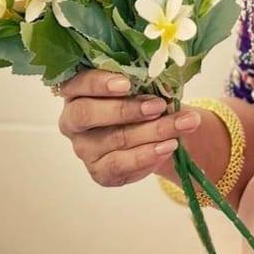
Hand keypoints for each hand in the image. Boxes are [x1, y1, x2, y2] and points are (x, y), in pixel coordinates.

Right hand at [56, 67, 202, 186]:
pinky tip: (168, 146)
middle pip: (86, 114)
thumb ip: (144, 82)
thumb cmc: (142, 100)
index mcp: (77, 91)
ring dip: (152, 131)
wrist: (156, 134)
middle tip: (158, 106)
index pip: (77, 83)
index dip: (99, 83)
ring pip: (114, 139)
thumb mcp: (142, 86)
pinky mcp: (99, 172)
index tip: (126, 84)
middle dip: (125, 109)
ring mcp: (83, 148)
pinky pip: (121, 165)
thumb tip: (164, 82)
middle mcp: (72, 120)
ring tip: (181, 124)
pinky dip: (148, 155)